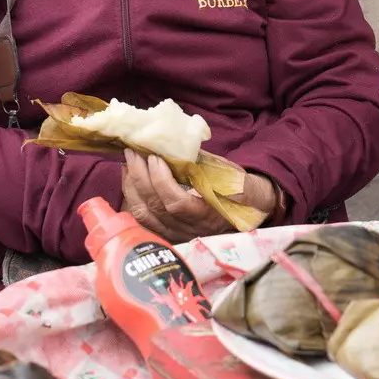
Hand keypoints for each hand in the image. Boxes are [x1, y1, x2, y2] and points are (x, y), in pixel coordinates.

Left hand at [122, 152, 280, 242]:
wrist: (250, 210)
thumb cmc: (241, 188)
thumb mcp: (231, 174)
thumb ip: (205, 164)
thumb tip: (175, 144)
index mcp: (209, 214)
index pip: (177, 203)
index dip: (162, 181)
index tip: (156, 158)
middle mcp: (191, 229)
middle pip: (156, 207)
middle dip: (140, 177)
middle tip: (134, 153)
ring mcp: (177, 234)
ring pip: (144, 215)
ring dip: (132, 187)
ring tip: (128, 163)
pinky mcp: (168, 234)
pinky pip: (142, 220)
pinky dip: (132, 199)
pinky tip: (129, 180)